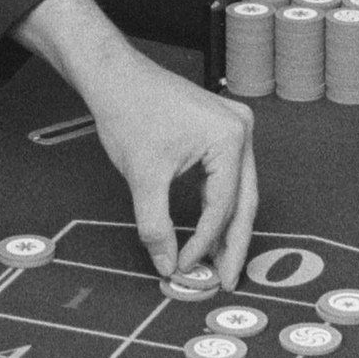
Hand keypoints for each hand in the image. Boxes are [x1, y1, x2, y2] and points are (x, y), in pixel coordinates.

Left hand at [13, 0, 258, 285]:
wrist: (115, 76)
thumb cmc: (129, 112)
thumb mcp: (143, 178)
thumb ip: (156, 227)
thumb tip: (168, 266)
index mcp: (229, 138)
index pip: (222, 206)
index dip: (204, 243)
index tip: (187, 268)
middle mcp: (241, 130)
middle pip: (243, 201)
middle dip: (232, 244)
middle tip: (226, 280)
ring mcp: (235, 127)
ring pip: (238, 190)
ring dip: (226, 227)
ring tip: (216, 262)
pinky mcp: (222, 129)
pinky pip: (227, 176)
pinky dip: (217, 204)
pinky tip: (208, 230)